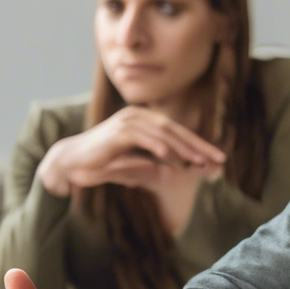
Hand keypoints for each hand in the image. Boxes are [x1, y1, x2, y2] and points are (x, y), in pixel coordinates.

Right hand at [37, 106, 225, 196]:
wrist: (71, 163)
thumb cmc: (103, 163)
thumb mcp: (134, 165)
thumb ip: (154, 165)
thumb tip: (176, 172)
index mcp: (145, 121)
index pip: (178, 133)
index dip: (200, 145)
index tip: (218, 159)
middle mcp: (138, 116)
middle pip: (176, 131)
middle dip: (199, 146)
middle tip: (218, 160)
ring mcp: (127, 122)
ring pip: (163, 134)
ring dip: (184, 149)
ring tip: (200, 162)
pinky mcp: (117, 131)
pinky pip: (142, 138)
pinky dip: (158, 147)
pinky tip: (172, 159)